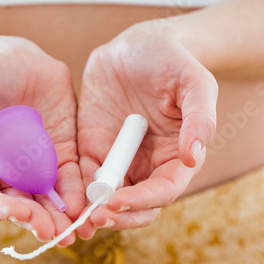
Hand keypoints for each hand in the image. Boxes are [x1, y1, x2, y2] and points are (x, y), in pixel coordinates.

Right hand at [0, 36, 83, 245]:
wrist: (7, 59)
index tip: (15, 211)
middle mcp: (6, 175)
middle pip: (21, 207)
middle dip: (36, 221)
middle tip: (52, 231)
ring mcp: (36, 166)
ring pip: (48, 199)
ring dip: (61, 216)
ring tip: (73, 230)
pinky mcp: (62, 152)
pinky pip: (71, 176)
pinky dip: (79, 191)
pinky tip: (87, 203)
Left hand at [76, 23, 217, 236]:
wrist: (137, 45)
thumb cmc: (172, 62)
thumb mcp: (195, 83)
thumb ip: (199, 118)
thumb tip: (192, 157)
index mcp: (175, 156)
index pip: (163, 190)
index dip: (142, 200)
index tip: (119, 201)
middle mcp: (147, 164)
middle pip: (135, 205)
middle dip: (117, 216)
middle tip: (95, 219)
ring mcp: (118, 158)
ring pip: (107, 197)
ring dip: (93, 211)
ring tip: (77, 219)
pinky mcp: (92, 148)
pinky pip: (82, 175)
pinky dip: (75, 191)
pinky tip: (64, 199)